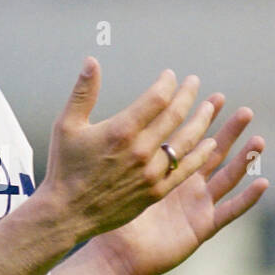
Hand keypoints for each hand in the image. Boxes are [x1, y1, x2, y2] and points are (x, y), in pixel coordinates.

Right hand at [42, 60, 218, 239]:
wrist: (66, 213)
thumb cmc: (64, 168)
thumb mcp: (67, 125)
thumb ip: (83, 92)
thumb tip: (92, 61)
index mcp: (121, 130)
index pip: (157, 98)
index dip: (168, 83)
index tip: (170, 75)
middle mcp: (140, 150)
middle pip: (175, 115)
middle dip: (188, 95)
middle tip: (194, 82)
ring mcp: (150, 173)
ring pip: (186, 141)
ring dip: (201, 121)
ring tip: (210, 107)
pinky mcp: (155, 192)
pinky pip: (185, 170)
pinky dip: (200, 155)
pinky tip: (210, 143)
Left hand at [99, 100, 268, 274]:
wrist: (115, 255)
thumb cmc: (110, 216)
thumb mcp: (118, 175)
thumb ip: (125, 147)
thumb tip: (119, 116)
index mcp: (168, 172)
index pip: (191, 139)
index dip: (206, 120)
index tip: (216, 97)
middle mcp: (187, 187)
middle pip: (215, 154)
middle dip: (231, 133)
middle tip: (246, 111)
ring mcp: (197, 207)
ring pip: (227, 179)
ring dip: (244, 161)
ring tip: (259, 140)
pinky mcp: (202, 228)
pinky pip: (229, 212)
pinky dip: (247, 199)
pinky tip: (262, 182)